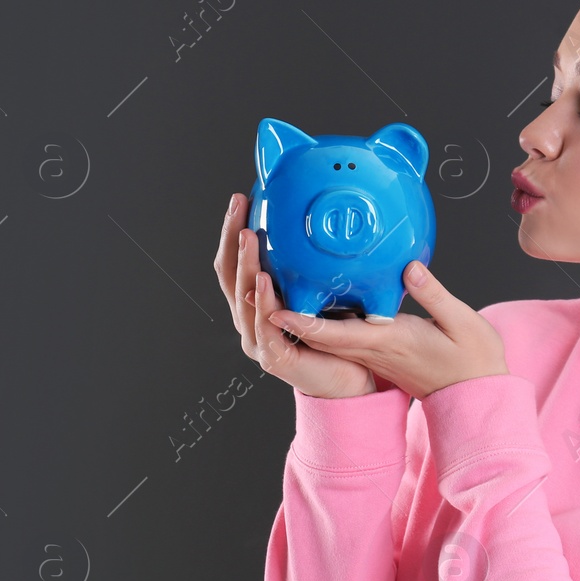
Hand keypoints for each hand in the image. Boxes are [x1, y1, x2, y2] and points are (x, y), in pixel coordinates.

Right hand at [213, 192, 381, 398]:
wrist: (350, 381)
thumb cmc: (336, 337)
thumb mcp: (320, 292)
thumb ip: (311, 268)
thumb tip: (319, 224)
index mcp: (255, 304)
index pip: (234, 262)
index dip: (231, 232)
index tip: (240, 199)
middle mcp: (249, 321)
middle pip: (229, 276)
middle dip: (231, 240)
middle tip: (238, 209)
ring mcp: (258, 341)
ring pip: (243, 299)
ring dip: (245, 265)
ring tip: (248, 236)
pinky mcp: (275, 358)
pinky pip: (266, 327)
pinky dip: (263, 303)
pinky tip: (265, 281)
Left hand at [265, 259, 510, 400]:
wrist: (477, 395)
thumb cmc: (474, 360)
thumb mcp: (463, 323)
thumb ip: (434, 294)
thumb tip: (409, 267)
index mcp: (390, 342)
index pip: (338, 334)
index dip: (303, 322)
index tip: (274, 308)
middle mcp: (373, 349)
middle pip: (319, 333)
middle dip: (286, 313)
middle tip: (257, 285)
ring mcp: (372, 352)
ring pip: (325, 334)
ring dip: (296, 315)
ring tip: (270, 285)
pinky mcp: (376, 349)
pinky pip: (339, 334)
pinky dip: (316, 318)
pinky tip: (307, 295)